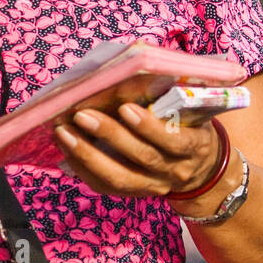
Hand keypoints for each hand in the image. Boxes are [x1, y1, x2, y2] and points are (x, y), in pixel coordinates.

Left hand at [52, 102, 224, 204]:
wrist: (198, 167)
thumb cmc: (188, 126)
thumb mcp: (190, 111)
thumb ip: (170, 96)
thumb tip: (132, 69)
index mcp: (194, 145)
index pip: (174, 139)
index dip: (149, 126)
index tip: (125, 107)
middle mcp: (174, 170)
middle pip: (142, 156)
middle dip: (109, 134)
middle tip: (81, 114)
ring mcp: (153, 186)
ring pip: (119, 177)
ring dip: (87, 154)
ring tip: (64, 132)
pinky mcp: (133, 194)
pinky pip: (105, 185)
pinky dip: (82, 167)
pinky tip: (66, 148)